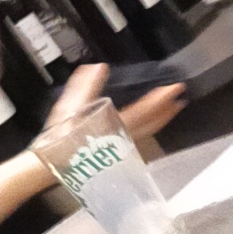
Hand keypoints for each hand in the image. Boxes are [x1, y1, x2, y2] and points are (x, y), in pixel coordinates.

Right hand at [34, 63, 185, 148]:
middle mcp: (123, 138)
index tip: (175, 89)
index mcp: (116, 125)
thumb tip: (98, 67)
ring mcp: (121, 147)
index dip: (161, 99)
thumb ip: (85, 86)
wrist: (51, 166)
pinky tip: (149, 124)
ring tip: (172, 109)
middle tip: (181, 98)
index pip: (145, 110)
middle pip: (153, 124)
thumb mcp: (70, 108)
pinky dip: (150, 127)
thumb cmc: (61, 139)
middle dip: (168, 111)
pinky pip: (140, 136)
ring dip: (162, 120)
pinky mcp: (115, 152)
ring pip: (148, 132)